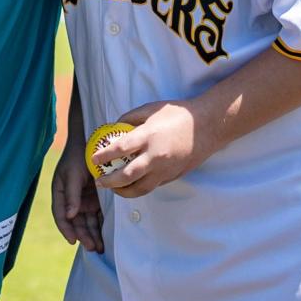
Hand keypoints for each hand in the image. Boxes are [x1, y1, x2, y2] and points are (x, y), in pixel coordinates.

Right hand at [51, 143, 103, 252]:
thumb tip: (69, 216)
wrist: (93, 143)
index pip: (60, 215)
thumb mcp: (72, 174)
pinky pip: (98, 216)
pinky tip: (105, 236)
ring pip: (87, 222)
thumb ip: (71, 195)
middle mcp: (71, 199)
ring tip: (99, 247)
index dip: (65, 229)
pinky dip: (100, 226)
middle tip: (92, 247)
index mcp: (60, 193)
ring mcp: (84, 200)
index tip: (72, 240)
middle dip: (83, 236)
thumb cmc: (78, 156)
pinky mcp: (97, 199)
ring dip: (92, 235)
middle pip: (75, 222)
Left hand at [92, 100, 219, 198]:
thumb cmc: (178, 114)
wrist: (207, 126)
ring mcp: (166, 169)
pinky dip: (140, 188)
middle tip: (99, 181)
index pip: (120, 149)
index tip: (92, 159)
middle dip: (110, 181)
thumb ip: (131, 117)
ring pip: (141, 188)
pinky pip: (153, 186)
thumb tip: (114, 126)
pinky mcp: (174, 176)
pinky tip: (132, 185)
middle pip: (127, 176)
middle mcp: (156, 156)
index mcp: (148, 136)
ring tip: (113, 189)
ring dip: (124, 192)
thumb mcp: (151, 109)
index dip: (104, 155)